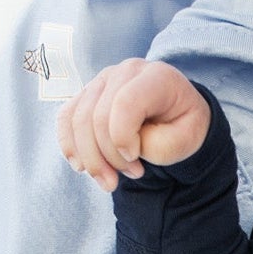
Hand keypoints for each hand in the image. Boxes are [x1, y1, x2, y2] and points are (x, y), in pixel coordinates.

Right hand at [56, 59, 210, 191]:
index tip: (136, 159)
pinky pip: (66, 119)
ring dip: (91, 159)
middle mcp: (126, 72)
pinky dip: (70, 147)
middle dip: (109, 157)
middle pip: (98, 116)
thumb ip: (158, 144)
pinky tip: (82, 168)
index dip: (123, 138)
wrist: (177, 115)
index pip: (125, 102)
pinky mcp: (87, 94)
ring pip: (78, 120)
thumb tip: (124, 148)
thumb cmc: (183, 127)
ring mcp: (103, 80)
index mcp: (157, 77)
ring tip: (111, 181)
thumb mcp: (186, 140)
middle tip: (134, 175)